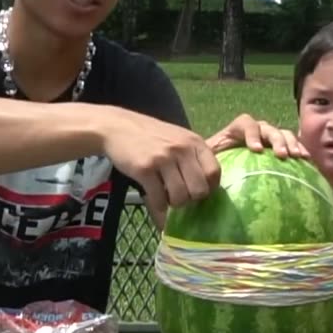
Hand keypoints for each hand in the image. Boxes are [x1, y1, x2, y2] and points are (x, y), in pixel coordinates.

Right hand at [99, 108, 220, 220]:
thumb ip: (194, 158)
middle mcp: (182, 149)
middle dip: (191, 200)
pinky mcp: (145, 169)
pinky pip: (159, 199)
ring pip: (180, 197)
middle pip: (200, 190)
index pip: (214, 173)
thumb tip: (206, 190)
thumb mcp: (179, 139)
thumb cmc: (151, 136)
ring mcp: (163, 159)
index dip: (209, 188)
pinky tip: (155, 199)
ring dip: (174, 204)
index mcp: (194, 142)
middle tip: (181, 197)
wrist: (117, 127)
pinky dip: (158, 205)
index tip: (198, 192)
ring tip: (167, 197)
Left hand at [206, 113, 309, 158]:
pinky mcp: (279, 147)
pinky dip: (300, 150)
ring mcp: (268, 138)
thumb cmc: (214, 165)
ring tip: (298, 156)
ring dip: (291, 144)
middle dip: (276, 140)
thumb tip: (209, 179)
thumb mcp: (208, 162)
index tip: (256, 150)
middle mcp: (255, 131)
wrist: (222, 166)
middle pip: (268, 128)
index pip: (246, 123)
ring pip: (282, 134)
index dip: (252, 134)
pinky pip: (292, 145)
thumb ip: (208, 164)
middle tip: (282, 155)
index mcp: (236, 131)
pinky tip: (307, 160)